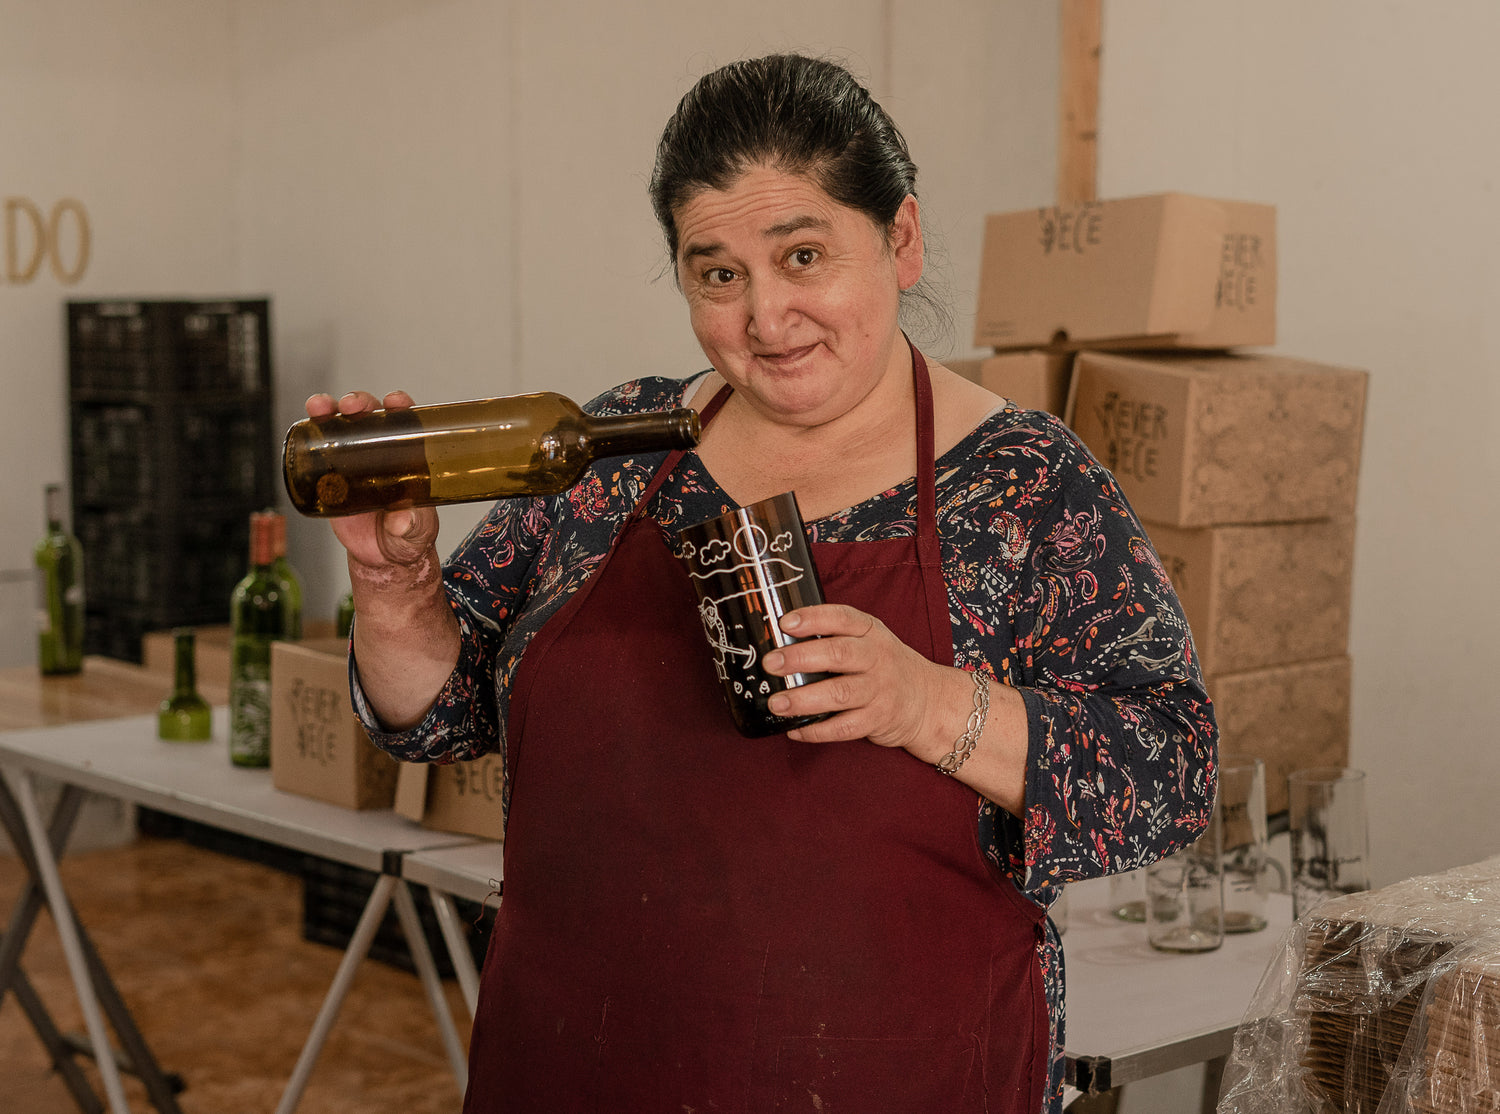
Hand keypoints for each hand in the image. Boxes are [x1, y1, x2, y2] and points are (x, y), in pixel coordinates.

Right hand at [303, 390, 439, 569]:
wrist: (381, 557)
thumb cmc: (407, 536)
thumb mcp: (416, 531)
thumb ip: (412, 524)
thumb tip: (401, 519)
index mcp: (408, 456)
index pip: (406, 421)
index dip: (400, 405)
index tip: (394, 402)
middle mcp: (380, 451)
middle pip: (370, 415)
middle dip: (359, 402)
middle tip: (352, 407)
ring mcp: (353, 460)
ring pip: (340, 425)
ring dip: (329, 409)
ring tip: (320, 407)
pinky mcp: (331, 475)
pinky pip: (318, 449)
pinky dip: (309, 433)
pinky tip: (304, 425)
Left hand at [761, 603, 957, 755]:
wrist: (927, 699)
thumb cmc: (884, 666)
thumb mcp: (869, 640)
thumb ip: (834, 637)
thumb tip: (779, 640)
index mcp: (870, 631)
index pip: (841, 618)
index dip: (812, 618)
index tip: (785, 623)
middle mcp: (877, 658)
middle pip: (838, 654)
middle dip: (800, 658)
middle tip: (771, 663)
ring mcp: (879, 690)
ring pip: (840, 694)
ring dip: (803, 699)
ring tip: (777, 703)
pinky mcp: (878, 719)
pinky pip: (844, 727)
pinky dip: (816, 730)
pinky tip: (794, 730)